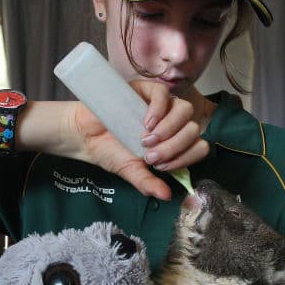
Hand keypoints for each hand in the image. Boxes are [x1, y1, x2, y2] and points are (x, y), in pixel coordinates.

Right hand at [67, 81, 208, 199]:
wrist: (86, 136)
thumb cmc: (111, 152)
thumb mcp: (132, 171)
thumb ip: (149, 183)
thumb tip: (167, 196)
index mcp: (175, 142)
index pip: (198, 147)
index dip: (185, 158)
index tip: (161, 166)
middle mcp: (174, 122)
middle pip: (193, 130)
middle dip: (173, 147)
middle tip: (149, 155)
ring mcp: (162, 104)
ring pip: (184, 110)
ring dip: (169, 129)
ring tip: (146, 139)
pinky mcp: (148, 89)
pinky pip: (164, 94)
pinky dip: (159, 109)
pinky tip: (145, 122)